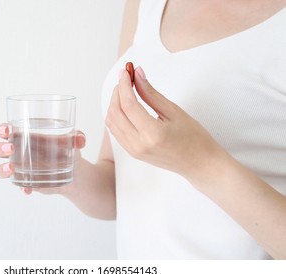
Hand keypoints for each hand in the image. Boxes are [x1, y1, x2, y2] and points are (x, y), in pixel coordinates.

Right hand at [0, 123, 85, 194]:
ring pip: (0, 168)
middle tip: (11, 148)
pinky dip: (21, 188)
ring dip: (2, 169)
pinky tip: (28, 190)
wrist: (75, 173)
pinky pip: (17, 185)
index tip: (7, 130)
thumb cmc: (68, 150)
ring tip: (11, 169)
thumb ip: (77, 138)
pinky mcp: (25, 181)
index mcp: (24, 136)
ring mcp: (19, 168)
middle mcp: (17, 151)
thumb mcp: (72, 142)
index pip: (5, 130)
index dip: (2, 129)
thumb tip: (80, 139)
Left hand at [105, 66, 224, 178]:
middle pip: (115, 112)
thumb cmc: (193, 138)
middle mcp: (138, 144)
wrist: (199, 163)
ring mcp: (133, 150)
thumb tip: (137, 75)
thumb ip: (151, 93)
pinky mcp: (132, 152)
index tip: (126, 72)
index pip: (128, 104)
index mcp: (152, 134)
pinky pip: (115, 131)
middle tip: (126, 78)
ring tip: (126, 89)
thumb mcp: (174, 111)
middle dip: (117, 91)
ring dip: (114, 102)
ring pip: (111, 122)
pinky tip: (125, 104)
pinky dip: (116, 115)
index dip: (124, 85)